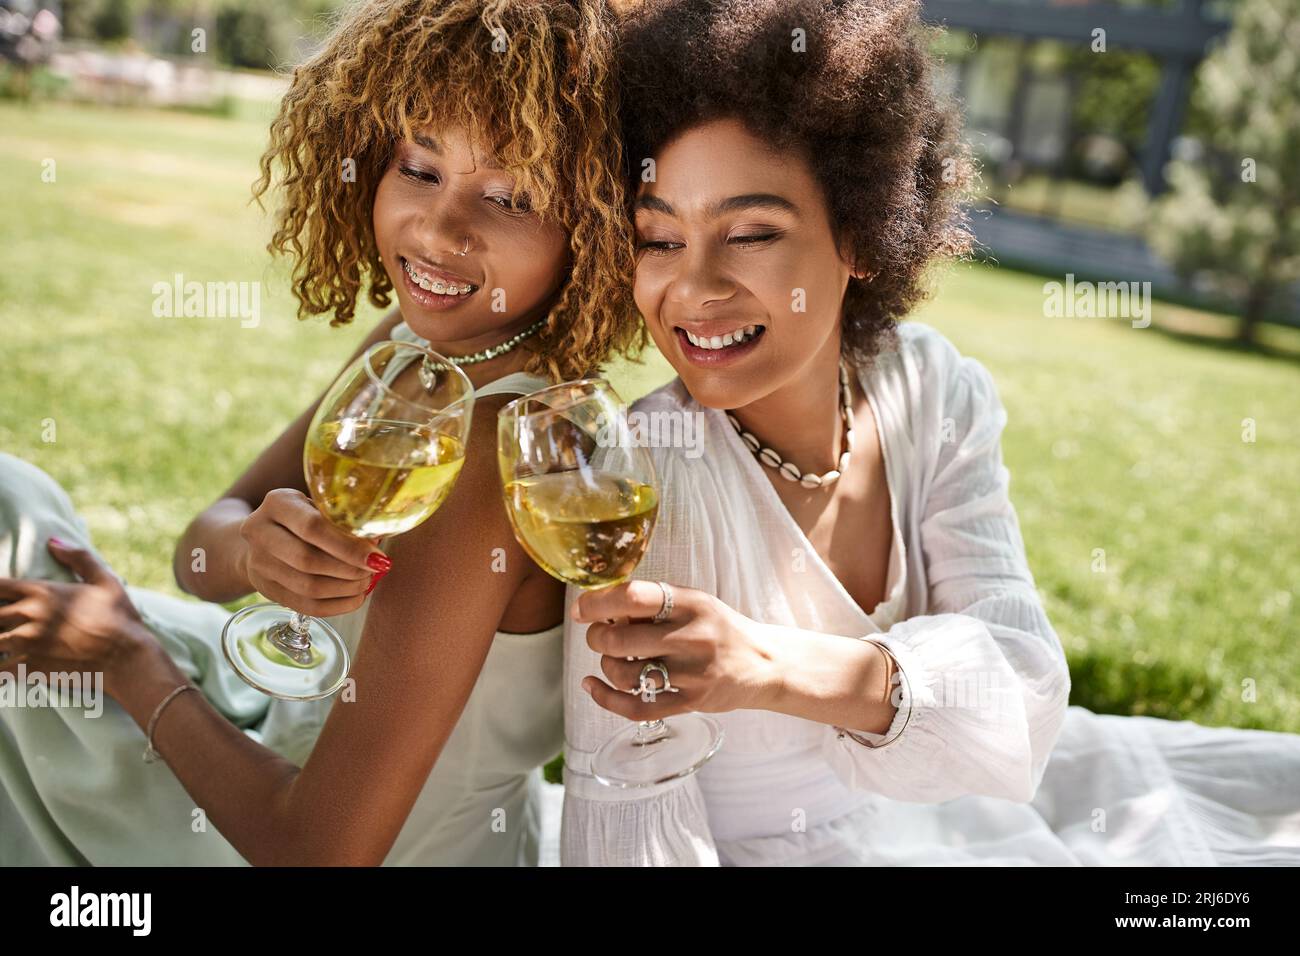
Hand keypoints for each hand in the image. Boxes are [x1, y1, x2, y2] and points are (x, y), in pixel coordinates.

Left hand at [0, 538, 151, 675]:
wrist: (127, 658)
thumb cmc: (119, 618)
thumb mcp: (106, 581)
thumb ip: (79, 558)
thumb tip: (53, 541)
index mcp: (42, 593)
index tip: (1, 594)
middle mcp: (29, 616)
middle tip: (4, 621)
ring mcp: (27, 644)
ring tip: (5, 642)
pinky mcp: (30, 668)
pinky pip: (0, 669)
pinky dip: (0, 667)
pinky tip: (6, 665)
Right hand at [239, 488, 388, 615]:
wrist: (262, 537)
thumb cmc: (302, 517)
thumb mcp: (316, 505)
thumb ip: (341, 519)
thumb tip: (376, 542)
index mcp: (277, 503)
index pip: (313, 527)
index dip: (348, 546)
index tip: (377, 557)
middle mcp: (259, 532)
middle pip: (308, 560)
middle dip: (349, 569)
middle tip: (374, 569)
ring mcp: (258, 563)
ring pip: (307, 587)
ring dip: (345, 589)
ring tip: (366, 582)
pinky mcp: (266, 589)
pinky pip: (304, 605)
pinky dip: (336, 606)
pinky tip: (355, 598)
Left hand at [572, 580, 779, 720]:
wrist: (765, 664)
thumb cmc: (719, 629)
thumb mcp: (695, 603)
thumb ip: (653, 605)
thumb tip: (600, 609)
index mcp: (691, 603)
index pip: (633, 597)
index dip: (597, 603)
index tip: (581, 609)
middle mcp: (693, 637)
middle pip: (620, 641)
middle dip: (597, 638)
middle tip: (598, 636)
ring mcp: (693, 673)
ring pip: (625, 675)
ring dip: (606, 666)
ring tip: (613, 660)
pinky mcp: (692, 703)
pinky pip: (637, 707)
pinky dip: (605, 698)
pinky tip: (593, 686)